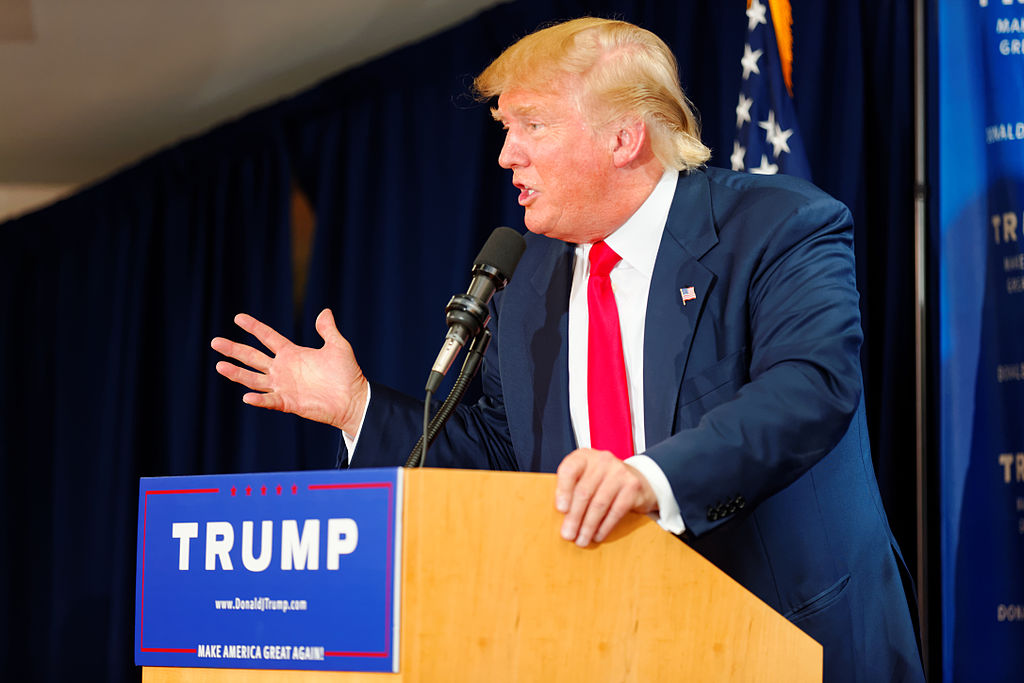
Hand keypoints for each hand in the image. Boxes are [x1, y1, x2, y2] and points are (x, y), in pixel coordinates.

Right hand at [210, 309, 368, 433]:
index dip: (254, 328)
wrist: (353, 399)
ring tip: (219, 365)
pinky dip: (258, 399)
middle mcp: (283, 369)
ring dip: (237, 373)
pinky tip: (247, 396)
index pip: (268, 337)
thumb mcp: (338, 347)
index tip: (238, 317)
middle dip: (234, 349)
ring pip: (254, 378)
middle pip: (253, 357)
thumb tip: (324, 311)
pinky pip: (269, 400)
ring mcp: (284, 386)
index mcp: (292, 354)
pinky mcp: (288, 403)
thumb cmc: (347, 374)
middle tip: (215, 342)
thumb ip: (328, 330)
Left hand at [555, 448, 656, 546]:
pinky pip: (616, 511)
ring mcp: (619, 472)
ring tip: (582, 539)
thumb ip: (571, 489)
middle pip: (584, 492)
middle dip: (574, 517)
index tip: (560, 509)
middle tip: (568, 534)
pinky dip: (605, 526)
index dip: (563, 490)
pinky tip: (597, 535)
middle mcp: (602, 460)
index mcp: (584, 457)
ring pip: (599, 504)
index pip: (570, 469)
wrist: (636, 477)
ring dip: (588, 526)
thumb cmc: (602, 480)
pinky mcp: (632, 486)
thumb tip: (560, 516)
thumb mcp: (584, 476)